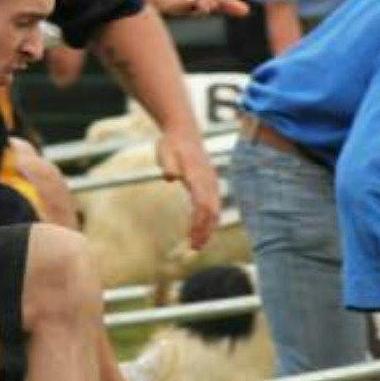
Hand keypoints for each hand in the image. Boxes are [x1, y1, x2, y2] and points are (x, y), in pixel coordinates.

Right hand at [145, 0, 257, 18]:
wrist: (162, 0)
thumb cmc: (186, 1)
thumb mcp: (209, 3)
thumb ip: (228, 6)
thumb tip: (247, 10)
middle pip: (221, 0)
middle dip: (210, 7)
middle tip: (194, 3)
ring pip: (213, 6)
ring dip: (202, 10)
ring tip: (190, 3)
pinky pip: (205, 9)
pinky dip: (197, 12)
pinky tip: (187, 5)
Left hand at [156, 128, 221, 249]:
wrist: (183, 131)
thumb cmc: (171, 144)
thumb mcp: (165, 151)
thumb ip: (168, 164)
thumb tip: (170, 177)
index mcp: (198, 176)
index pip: (202, 205)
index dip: (198, 224)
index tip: (191, 239)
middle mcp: (208, 181)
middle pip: (211, 212)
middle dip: (204, 232)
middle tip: (194, 249)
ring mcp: (212, 183)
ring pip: (215, 211)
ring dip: (208, 229)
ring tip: (197, 245)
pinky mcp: (210, 184)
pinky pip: (213, 206)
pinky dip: (209, 221)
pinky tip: (201, 231)